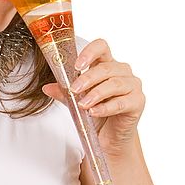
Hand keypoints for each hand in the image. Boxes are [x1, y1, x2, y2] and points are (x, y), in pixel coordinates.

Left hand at [42, 38, 144, 157]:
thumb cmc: (97, 113)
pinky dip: (106, 108)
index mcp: (107, 64)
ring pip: (115, 84)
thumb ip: (65, 92)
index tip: (77, 66)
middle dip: (88, 78)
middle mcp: (122, 72)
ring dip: (96, 94)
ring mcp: (133, 86)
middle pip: (106, 68)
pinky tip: (94, 112)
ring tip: (83, 104)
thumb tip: (46, 87)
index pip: (101, 47)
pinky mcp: (138, 102)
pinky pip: (121, 102)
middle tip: (74, 89)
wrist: (110, 137)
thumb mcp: (77, 101)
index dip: (89, 52)